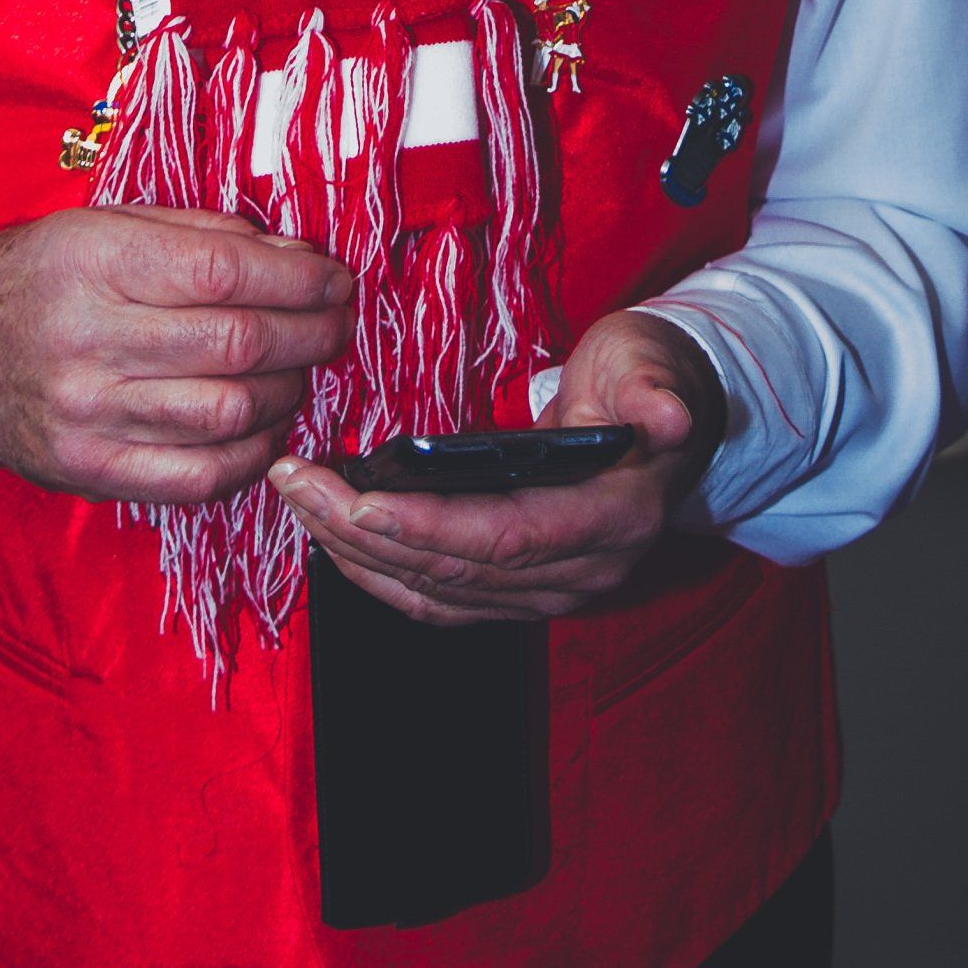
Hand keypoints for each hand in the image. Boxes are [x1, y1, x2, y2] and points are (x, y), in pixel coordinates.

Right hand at [0, 207, 353, 506]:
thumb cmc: (40, 276)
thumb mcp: (103, 226)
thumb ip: (198, 235)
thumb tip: (294, 257)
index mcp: (94, 263)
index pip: (223, 272)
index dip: (298, 279)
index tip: (334, 279)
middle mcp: (88, 340)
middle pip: (236, 344)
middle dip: (310, 334)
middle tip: (337, 324)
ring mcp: (89, 415)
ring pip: (228, 412)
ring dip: (289, 391)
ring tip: (302, 370)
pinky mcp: (91, 471)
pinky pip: (198, 476)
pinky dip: (252, 454)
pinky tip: (267, 426)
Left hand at [268, 309, 726, 624]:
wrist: (670, 420)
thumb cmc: (650, 379)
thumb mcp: (653, 369)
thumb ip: (655, 395)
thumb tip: (668, 418)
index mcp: (613, 520)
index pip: (507, 539)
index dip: (430, 527)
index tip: (359, 499)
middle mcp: (580, 572)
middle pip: (456, 571)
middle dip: (364, 532)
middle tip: (297, 483)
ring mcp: (549, 590)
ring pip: (438, 593)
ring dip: (359, 556)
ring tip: (300, 502)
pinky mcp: (520, 589)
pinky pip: (441, 598)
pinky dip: (381, 573)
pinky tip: (336, 538)